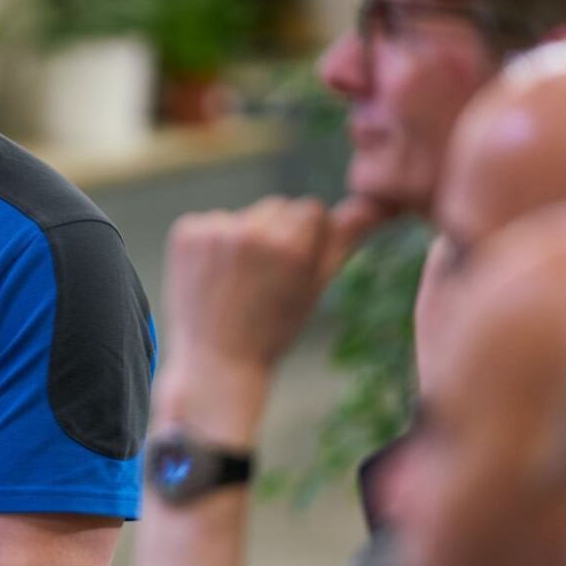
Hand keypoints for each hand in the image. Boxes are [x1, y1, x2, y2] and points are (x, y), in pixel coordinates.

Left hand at [155, 195, 390, 442]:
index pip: (312, 209)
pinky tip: (213, 277)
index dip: (307, 240)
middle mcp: (252, 232)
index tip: (293, 271)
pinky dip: (213, 244)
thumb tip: (379, 204)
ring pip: (246, 215)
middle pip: (279, 206)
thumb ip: (345, 239)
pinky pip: (212, 221)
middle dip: (277, 235)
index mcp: (291, 246)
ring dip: (245, 237)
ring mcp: (215, 232)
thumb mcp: (316, 286)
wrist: (216, 362)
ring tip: (238, 281)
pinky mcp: (186, 233)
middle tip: (264, 281)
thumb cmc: (274, 329)